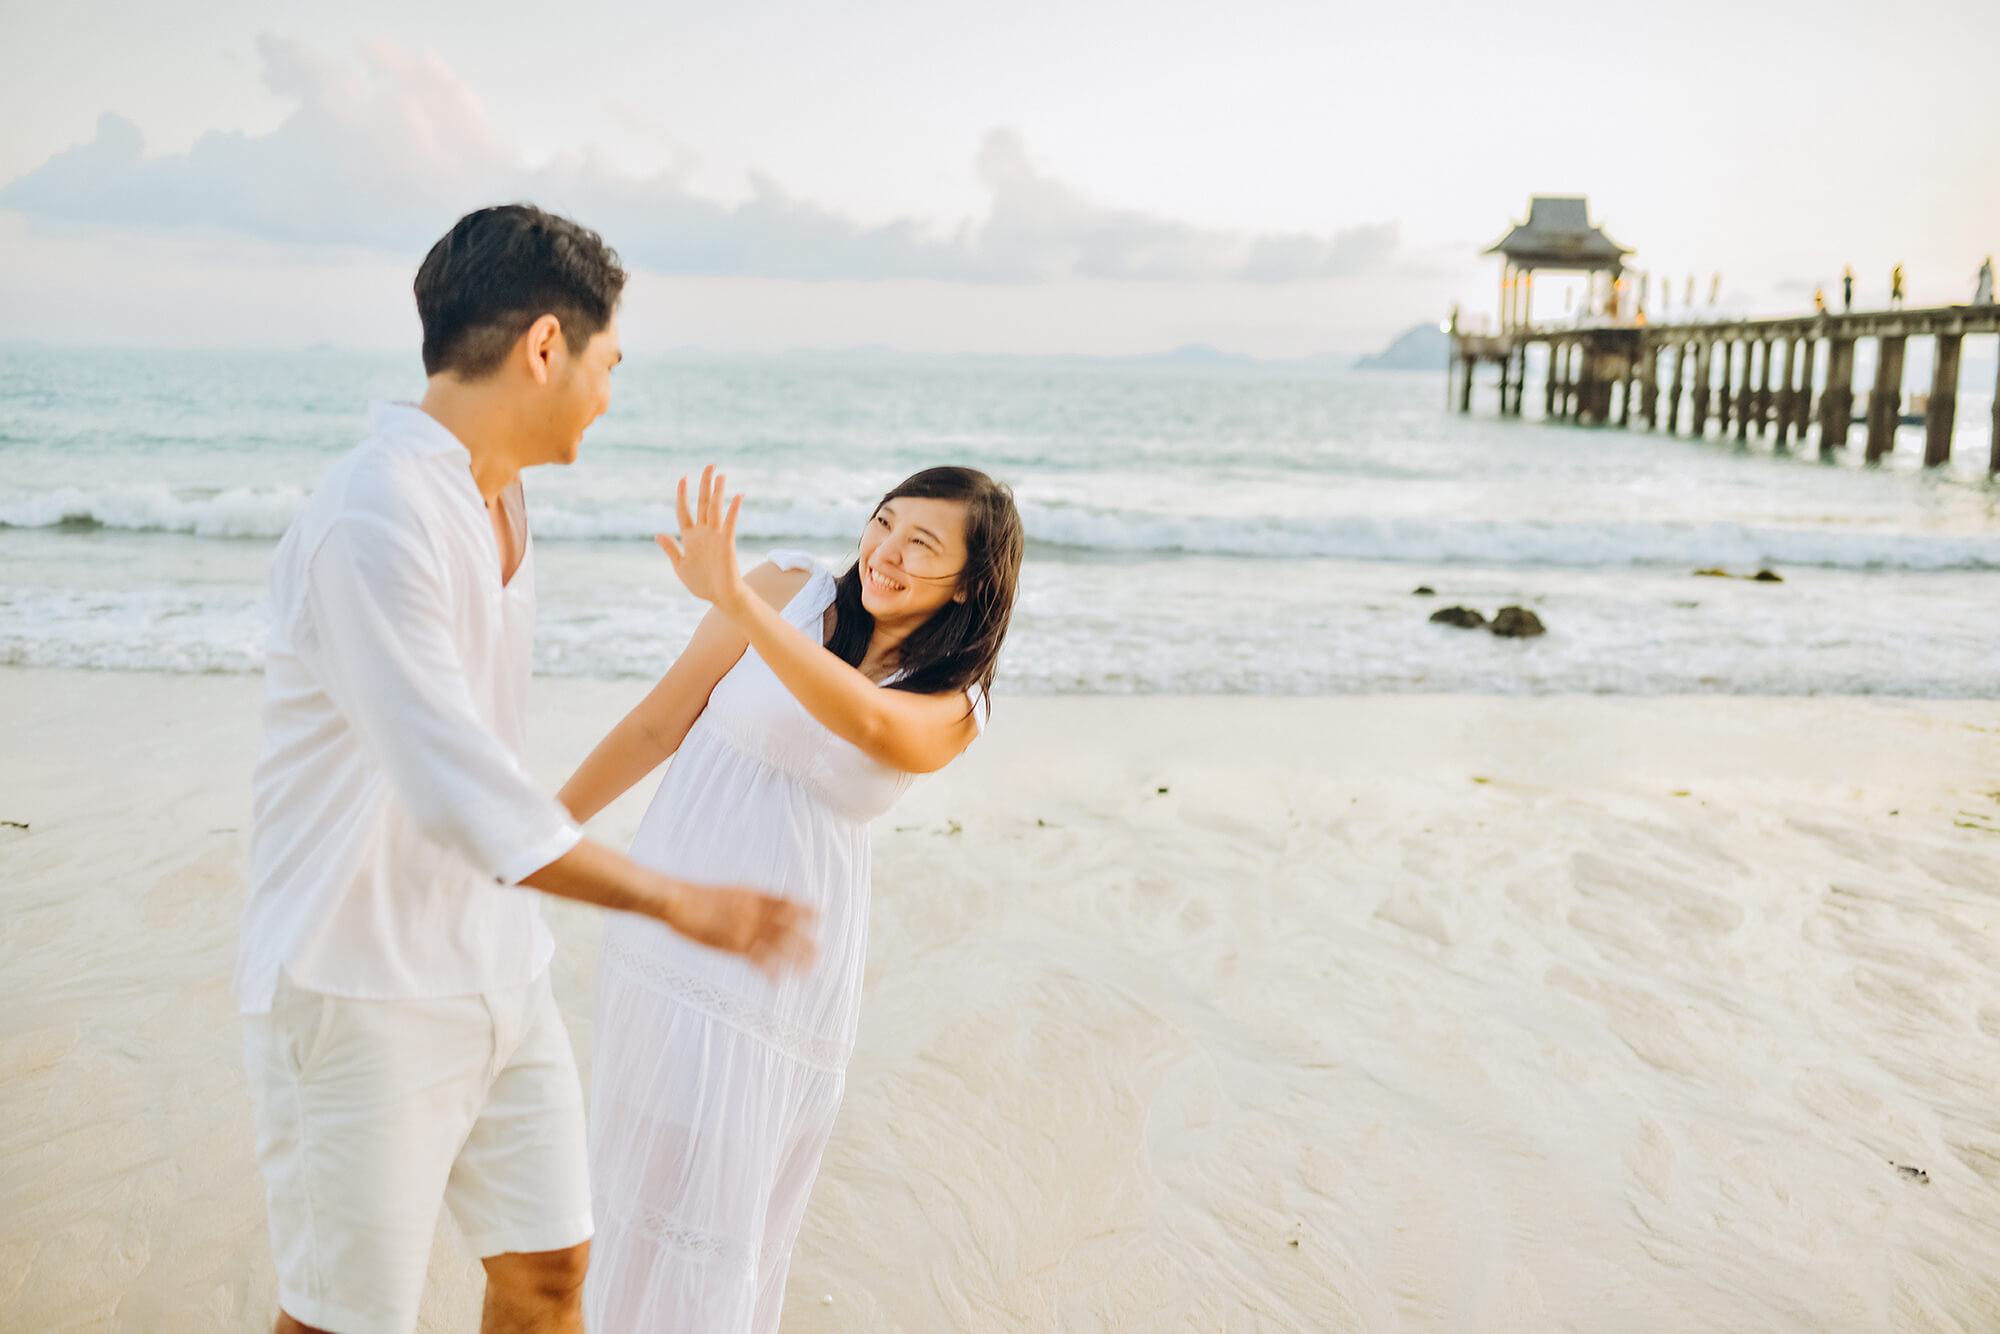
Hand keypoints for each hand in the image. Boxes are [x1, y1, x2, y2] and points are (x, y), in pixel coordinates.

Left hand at [657, 465, 747, 612]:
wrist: (720, 597)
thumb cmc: (702, 583)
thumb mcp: (680, 566)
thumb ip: (671, 549)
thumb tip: (658, 534)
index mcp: (690, 537)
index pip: (684, 510)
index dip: (682, 494)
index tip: (683, 478)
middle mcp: (703, 532)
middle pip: (703, 503)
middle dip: (705, 484)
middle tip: (710, 465)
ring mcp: (715, 536)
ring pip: (715, 509)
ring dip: (717, 492)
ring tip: (721, 475)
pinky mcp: (726, 543)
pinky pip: (729, 523)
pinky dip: (733, 510)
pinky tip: (737, 496)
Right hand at [663, 878, 817, 980]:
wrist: (679, 900)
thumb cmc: (702, 897)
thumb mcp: (732, 893)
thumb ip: (750, 900)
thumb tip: (764, 904)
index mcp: (754, 896)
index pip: (787, 903)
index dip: (804, 911)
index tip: (820, 917)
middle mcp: (754, 913)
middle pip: (787, 928)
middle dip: (804, 941)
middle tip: (820, 953)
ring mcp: (744, 929)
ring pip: (776, 946)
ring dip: (793, 959)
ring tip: (806, 971)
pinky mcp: (732, 945)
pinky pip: (756, 959)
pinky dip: (769, 971)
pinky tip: (778, 980)